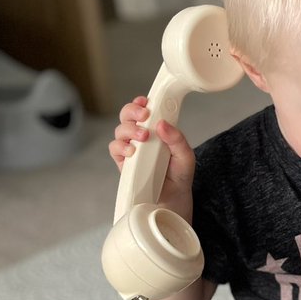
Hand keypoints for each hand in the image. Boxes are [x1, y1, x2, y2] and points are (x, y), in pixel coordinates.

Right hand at [108, 96, 195, 212]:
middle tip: (144, 116)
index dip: (140, 103)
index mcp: (155, 129)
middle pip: (126, 116)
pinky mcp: (123, 162)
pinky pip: (115, 149)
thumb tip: (162, 124)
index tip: (146, 102)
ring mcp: (131, 148)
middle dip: (132, 112)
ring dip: (129, 130)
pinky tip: (132, 152)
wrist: (174, 197)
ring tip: (143, 137)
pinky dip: (121, 147)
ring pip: (120, 130)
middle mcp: (140, 136)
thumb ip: (177, 139)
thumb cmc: (179, 174)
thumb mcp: (185, 155)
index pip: (143, 110)